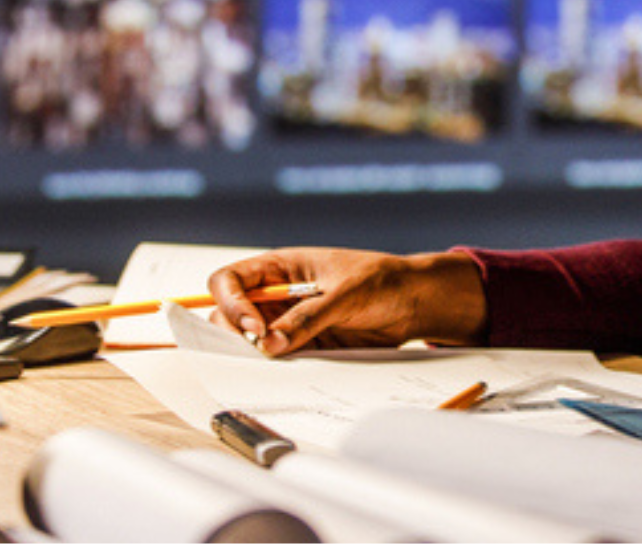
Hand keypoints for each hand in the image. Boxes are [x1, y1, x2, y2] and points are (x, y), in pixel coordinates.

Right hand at [207, 247, 486, 356]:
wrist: (412, 303)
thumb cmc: (380, 281)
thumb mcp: (344, 295)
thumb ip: (306, 318)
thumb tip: (268, 345)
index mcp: (279, 268)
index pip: (229, 281)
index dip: (231, 304)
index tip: (253, 329)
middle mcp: (275, 295)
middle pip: (228, 315)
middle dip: (233, 335)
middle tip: (258, 354)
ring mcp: (286, 322)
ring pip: (249, 343)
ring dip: (253, 356)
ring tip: (273, 367)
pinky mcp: (302, 345)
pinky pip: (277, 360)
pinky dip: (276, 369)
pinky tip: (289, 374)